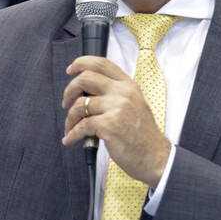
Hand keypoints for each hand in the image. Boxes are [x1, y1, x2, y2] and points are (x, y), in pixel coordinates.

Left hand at [62, 56, 170, 187]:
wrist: (154, 156)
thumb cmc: (143, 135)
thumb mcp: (135, 104)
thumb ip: (116, 94)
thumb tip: (88, 92)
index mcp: (128, 86)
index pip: (102, 63)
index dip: (81, 63)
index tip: (70, 69)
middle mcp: (122, 93)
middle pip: (86, 78)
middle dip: (69, 90)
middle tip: (66, 103)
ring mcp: (116, 108)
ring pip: (80, 104)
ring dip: (70, 118)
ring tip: (70, 128)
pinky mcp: (109, 125)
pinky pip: (81, 126)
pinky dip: (72, 134)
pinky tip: (70, 139)